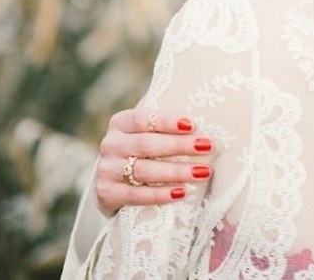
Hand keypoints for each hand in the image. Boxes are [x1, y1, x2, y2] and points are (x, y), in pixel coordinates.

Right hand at [96, 108, 212, 215]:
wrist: (111, 185)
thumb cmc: (139, 152)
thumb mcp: (145, 133)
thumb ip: (163, 125)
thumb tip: (200, 121)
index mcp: (120, 122)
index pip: (143, 118)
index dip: (167, 121)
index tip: (192, 125)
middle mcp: (110, 143)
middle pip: (147, 144)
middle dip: (180, 146)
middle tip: (207, 146)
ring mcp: (106, 169)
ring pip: (144, 170)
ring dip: (176, 171)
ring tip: (203, 172)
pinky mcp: (106, 194)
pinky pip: (136, 195)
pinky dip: (160, 194)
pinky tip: (181, 193)